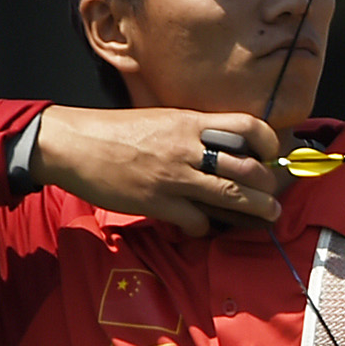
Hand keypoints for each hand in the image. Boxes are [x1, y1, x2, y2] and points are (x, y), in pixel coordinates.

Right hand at [32, 107, 290, 235]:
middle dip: (268, 186)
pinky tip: (202, 225)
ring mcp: (174, 177)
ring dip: (256, 209)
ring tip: (267, 214)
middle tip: (272, 197)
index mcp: (189, 123)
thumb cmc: (115, 131)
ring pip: (232, 196)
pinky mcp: (157, 203)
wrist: (72, 144)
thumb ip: (193, 133)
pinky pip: (198, 220)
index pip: (247, 126)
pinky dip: (206, 226)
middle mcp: (187, 148)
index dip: (267, 142)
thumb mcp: (161, 119)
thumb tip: (225, 149)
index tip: (269, 155)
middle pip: (248, 169)